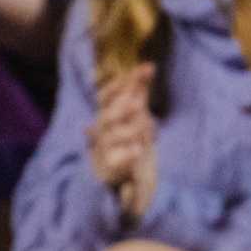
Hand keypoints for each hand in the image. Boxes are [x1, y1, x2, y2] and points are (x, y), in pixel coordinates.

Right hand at [86, 65, 156, 214]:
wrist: (123, 183)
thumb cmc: (128, 146)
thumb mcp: (136, 119)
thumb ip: (138, 94)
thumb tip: (147, 66)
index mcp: (107, 118)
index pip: (105, 98)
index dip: (117, 87)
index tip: (135, 76)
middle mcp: (102, 133)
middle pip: (106, 117)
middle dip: (120, 108)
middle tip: (137, 102)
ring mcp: (104, 153)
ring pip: (109, 139)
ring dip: (126, 130)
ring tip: (144, 124)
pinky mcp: (110, 173)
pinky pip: (115, 164)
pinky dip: (125, 156)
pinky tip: (137, 150)